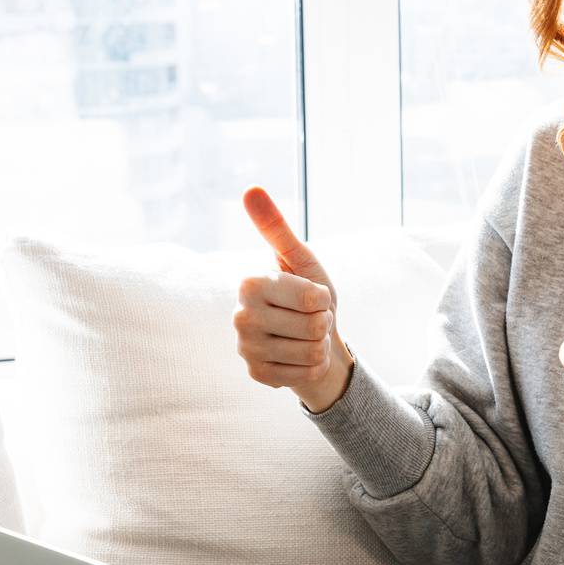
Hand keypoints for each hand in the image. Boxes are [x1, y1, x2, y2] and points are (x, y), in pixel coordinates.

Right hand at [236, 186, 353, 412]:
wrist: (312, 339)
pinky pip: (306, 375)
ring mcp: (246, 349)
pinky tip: (298, 357)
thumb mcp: (300, 259)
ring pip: (312, 353)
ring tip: (304, 337)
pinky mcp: (258, 375)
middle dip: (323, 323)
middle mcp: (240, 317)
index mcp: (249, 284)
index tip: (311, 297)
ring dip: (319, 345)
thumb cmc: (308, 294)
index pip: (312, 298)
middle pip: (314, 326)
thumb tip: (251, 189)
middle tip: (309, 319)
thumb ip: (277, 228)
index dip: (323, 298)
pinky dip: (313, 367)